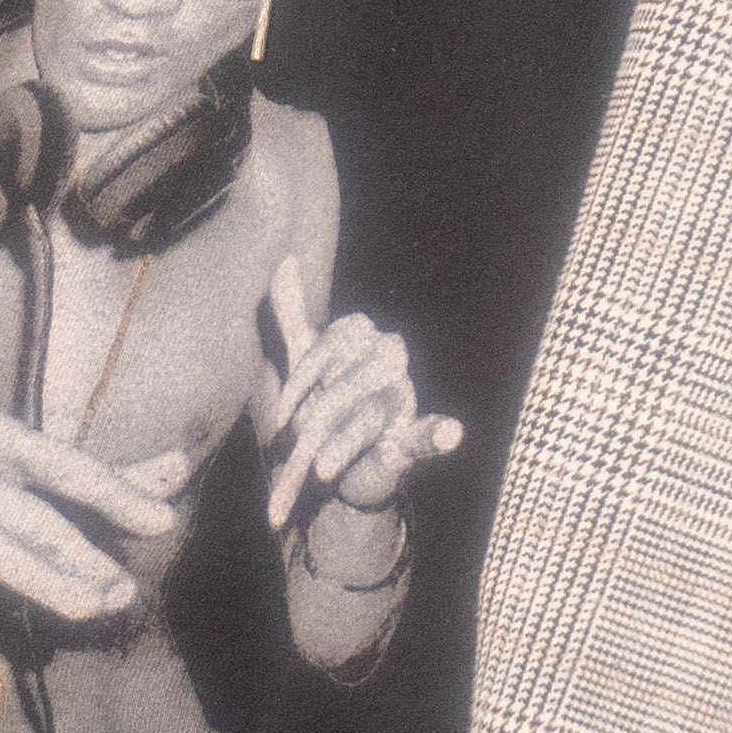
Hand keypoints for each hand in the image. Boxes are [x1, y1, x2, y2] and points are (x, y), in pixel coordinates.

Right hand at [0, 412, 195, 649]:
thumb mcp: (11, 459)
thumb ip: (94, 472)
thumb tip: (181, 466)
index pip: (64, 465)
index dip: (114, 492)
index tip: (163, 521)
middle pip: (29, 517)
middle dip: (82, 557)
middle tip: (126, 593)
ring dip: (39, 582)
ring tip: (89, 609)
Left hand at [251, 251, 463, 543]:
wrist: (330, 472)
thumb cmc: (321, 409)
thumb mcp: (304, 363)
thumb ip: (294, 315)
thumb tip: (284, 259)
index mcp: (364, 341)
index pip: (334, 342)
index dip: (305, 375)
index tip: (282, 410)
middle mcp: (388, 365)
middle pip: (350, 378)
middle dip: (321, 410)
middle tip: (300, 438)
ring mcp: (402, 402)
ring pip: (372, 412)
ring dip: (342, 442)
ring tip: (320, 467)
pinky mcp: (409, 442)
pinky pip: (426, 434)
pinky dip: (438, 434)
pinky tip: (449, 432)